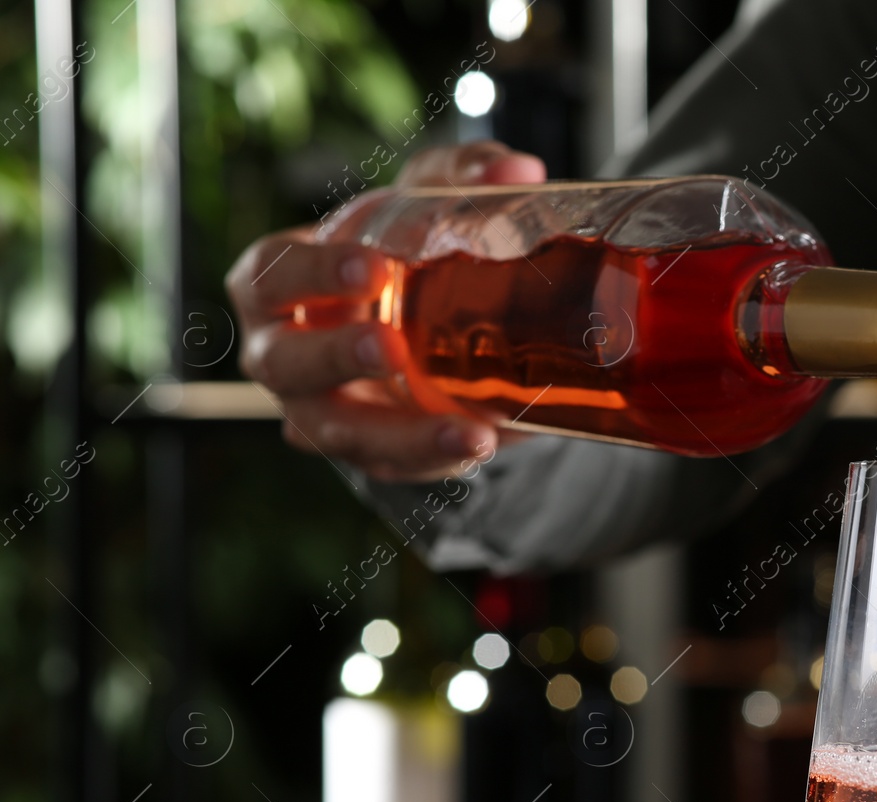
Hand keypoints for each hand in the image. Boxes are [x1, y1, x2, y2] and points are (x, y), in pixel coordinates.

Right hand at [226, 141, 547, 481]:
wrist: (434, 323)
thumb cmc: (402, 251)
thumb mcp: (430, 201)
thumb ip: (466, 176)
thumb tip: (519, 171)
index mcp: (280, 283)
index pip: (269, 275)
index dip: (309, 273)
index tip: (373, 268)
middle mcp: (283, 353)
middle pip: (283, 364)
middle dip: (332, 358)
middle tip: (390, 348)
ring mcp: (320, 411)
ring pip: (336, 434)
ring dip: (399, 436)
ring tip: (467, 435)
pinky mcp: (368, 451)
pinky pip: (390, 466)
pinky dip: (434, 460)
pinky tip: (480, 446)